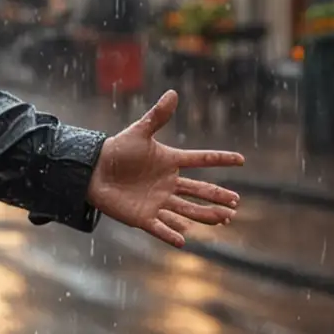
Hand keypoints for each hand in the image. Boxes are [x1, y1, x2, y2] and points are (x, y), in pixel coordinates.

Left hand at [87, 89, 243, 248]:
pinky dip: (171, 234)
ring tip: (224, 219)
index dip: (220, 159)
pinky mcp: (143, 216)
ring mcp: (157, 201)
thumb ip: (157, 116)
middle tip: (235, 203)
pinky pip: (160, 227)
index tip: (241, 159)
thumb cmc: (116, 150)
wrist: (92, 170)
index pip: (201, 159)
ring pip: (187, 211)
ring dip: (205, 215)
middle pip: (199, 191)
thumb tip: (172, 93)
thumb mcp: (139, 132)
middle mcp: (168, 184)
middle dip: (218, 197)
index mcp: (170, 162)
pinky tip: (184, 240)